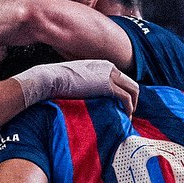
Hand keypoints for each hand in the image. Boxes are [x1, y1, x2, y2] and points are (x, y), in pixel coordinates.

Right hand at [13, 59, 139, 114]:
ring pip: (133, 90)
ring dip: (133, 104)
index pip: (120, 78)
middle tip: (128, 112)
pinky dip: (128, 108)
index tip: (119, 105)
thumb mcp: (73, 79)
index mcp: (101, 65)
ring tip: (128, 117)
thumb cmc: (55, 81)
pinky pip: (126, 98)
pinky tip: (125, 116)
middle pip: (130, 83)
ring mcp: (109, 75)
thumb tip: (81, 94)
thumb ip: (83, 83)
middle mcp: (109, 68)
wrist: (50, 79)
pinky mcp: (108, 86)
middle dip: (132, 98)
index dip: (122, 92)